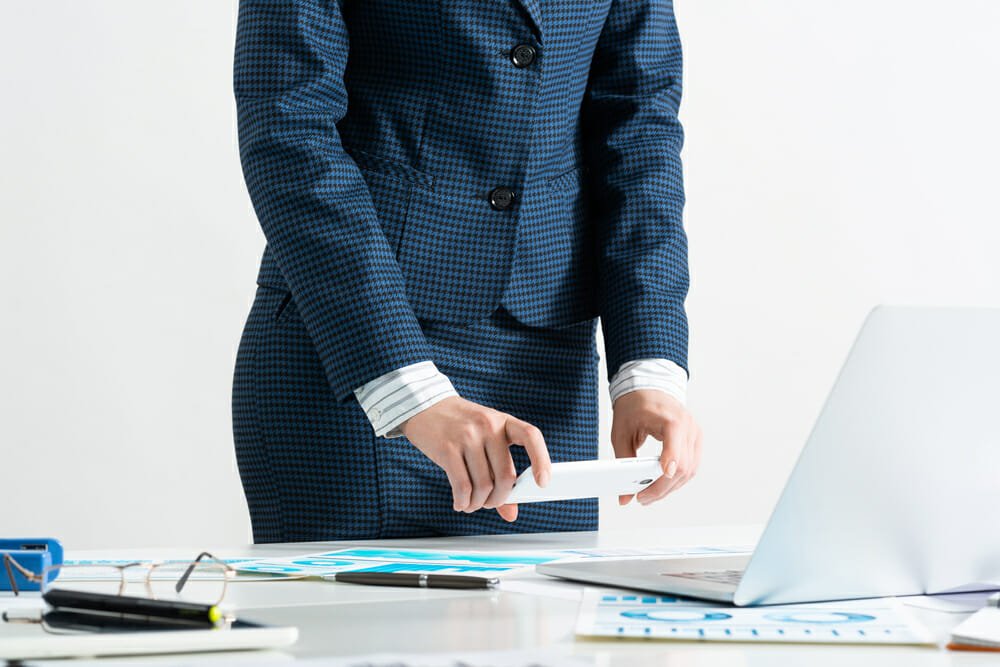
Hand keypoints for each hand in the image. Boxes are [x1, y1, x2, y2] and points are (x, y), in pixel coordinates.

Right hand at [399, 396, 550, 521]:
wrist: (425, 406)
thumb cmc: (460, 424)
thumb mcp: (485, 438)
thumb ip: (499, 472)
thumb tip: (511, 512)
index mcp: (503, 421)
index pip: (532, 436)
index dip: (541, 460)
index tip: (542, 482)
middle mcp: (488, 426)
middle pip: (505, 476)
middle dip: (499, 499)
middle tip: (490, 503)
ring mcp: (467, 436)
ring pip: (483, 486)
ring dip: (479, 503)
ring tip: (473, 503)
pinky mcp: (447, 448)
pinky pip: (462, 486)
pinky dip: (463, 501)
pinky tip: (461, 502)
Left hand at [611, 389, 701, 505]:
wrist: (648, 387)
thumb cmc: (635, 405)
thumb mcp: (622, 432)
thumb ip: (623, 463)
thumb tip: (624, 496)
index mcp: (672, 420)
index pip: (675, 451)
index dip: (667, 472)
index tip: (654, 487)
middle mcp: (688, 427)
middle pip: (683, 467)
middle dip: (662, 488)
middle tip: (642, 498)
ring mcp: (695, 433)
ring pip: (690, 471)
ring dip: (670, 487)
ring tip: (649, 495)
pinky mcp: (695, 440)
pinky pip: (691, 466)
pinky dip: (676, 478)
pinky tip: (661, 484)